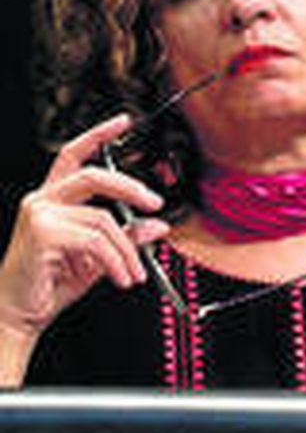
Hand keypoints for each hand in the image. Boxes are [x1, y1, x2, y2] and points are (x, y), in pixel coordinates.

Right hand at [0, 114, 168, 346]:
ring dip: (127, 251)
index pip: (75, 155)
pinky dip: (116, 261)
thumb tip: (158, 224)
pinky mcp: (41, 232)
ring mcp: (39, 214)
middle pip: (94, 176)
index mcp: (54, 199)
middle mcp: (43, 200)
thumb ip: (126, 238)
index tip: (123, 120)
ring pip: (103, 220)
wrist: (20, 312)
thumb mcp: (99, 257)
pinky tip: (121, 278)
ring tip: (134, 274)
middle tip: (155, 203)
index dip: (99, 135)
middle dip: (131, 188)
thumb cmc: (51, 284)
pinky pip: (95, 240)